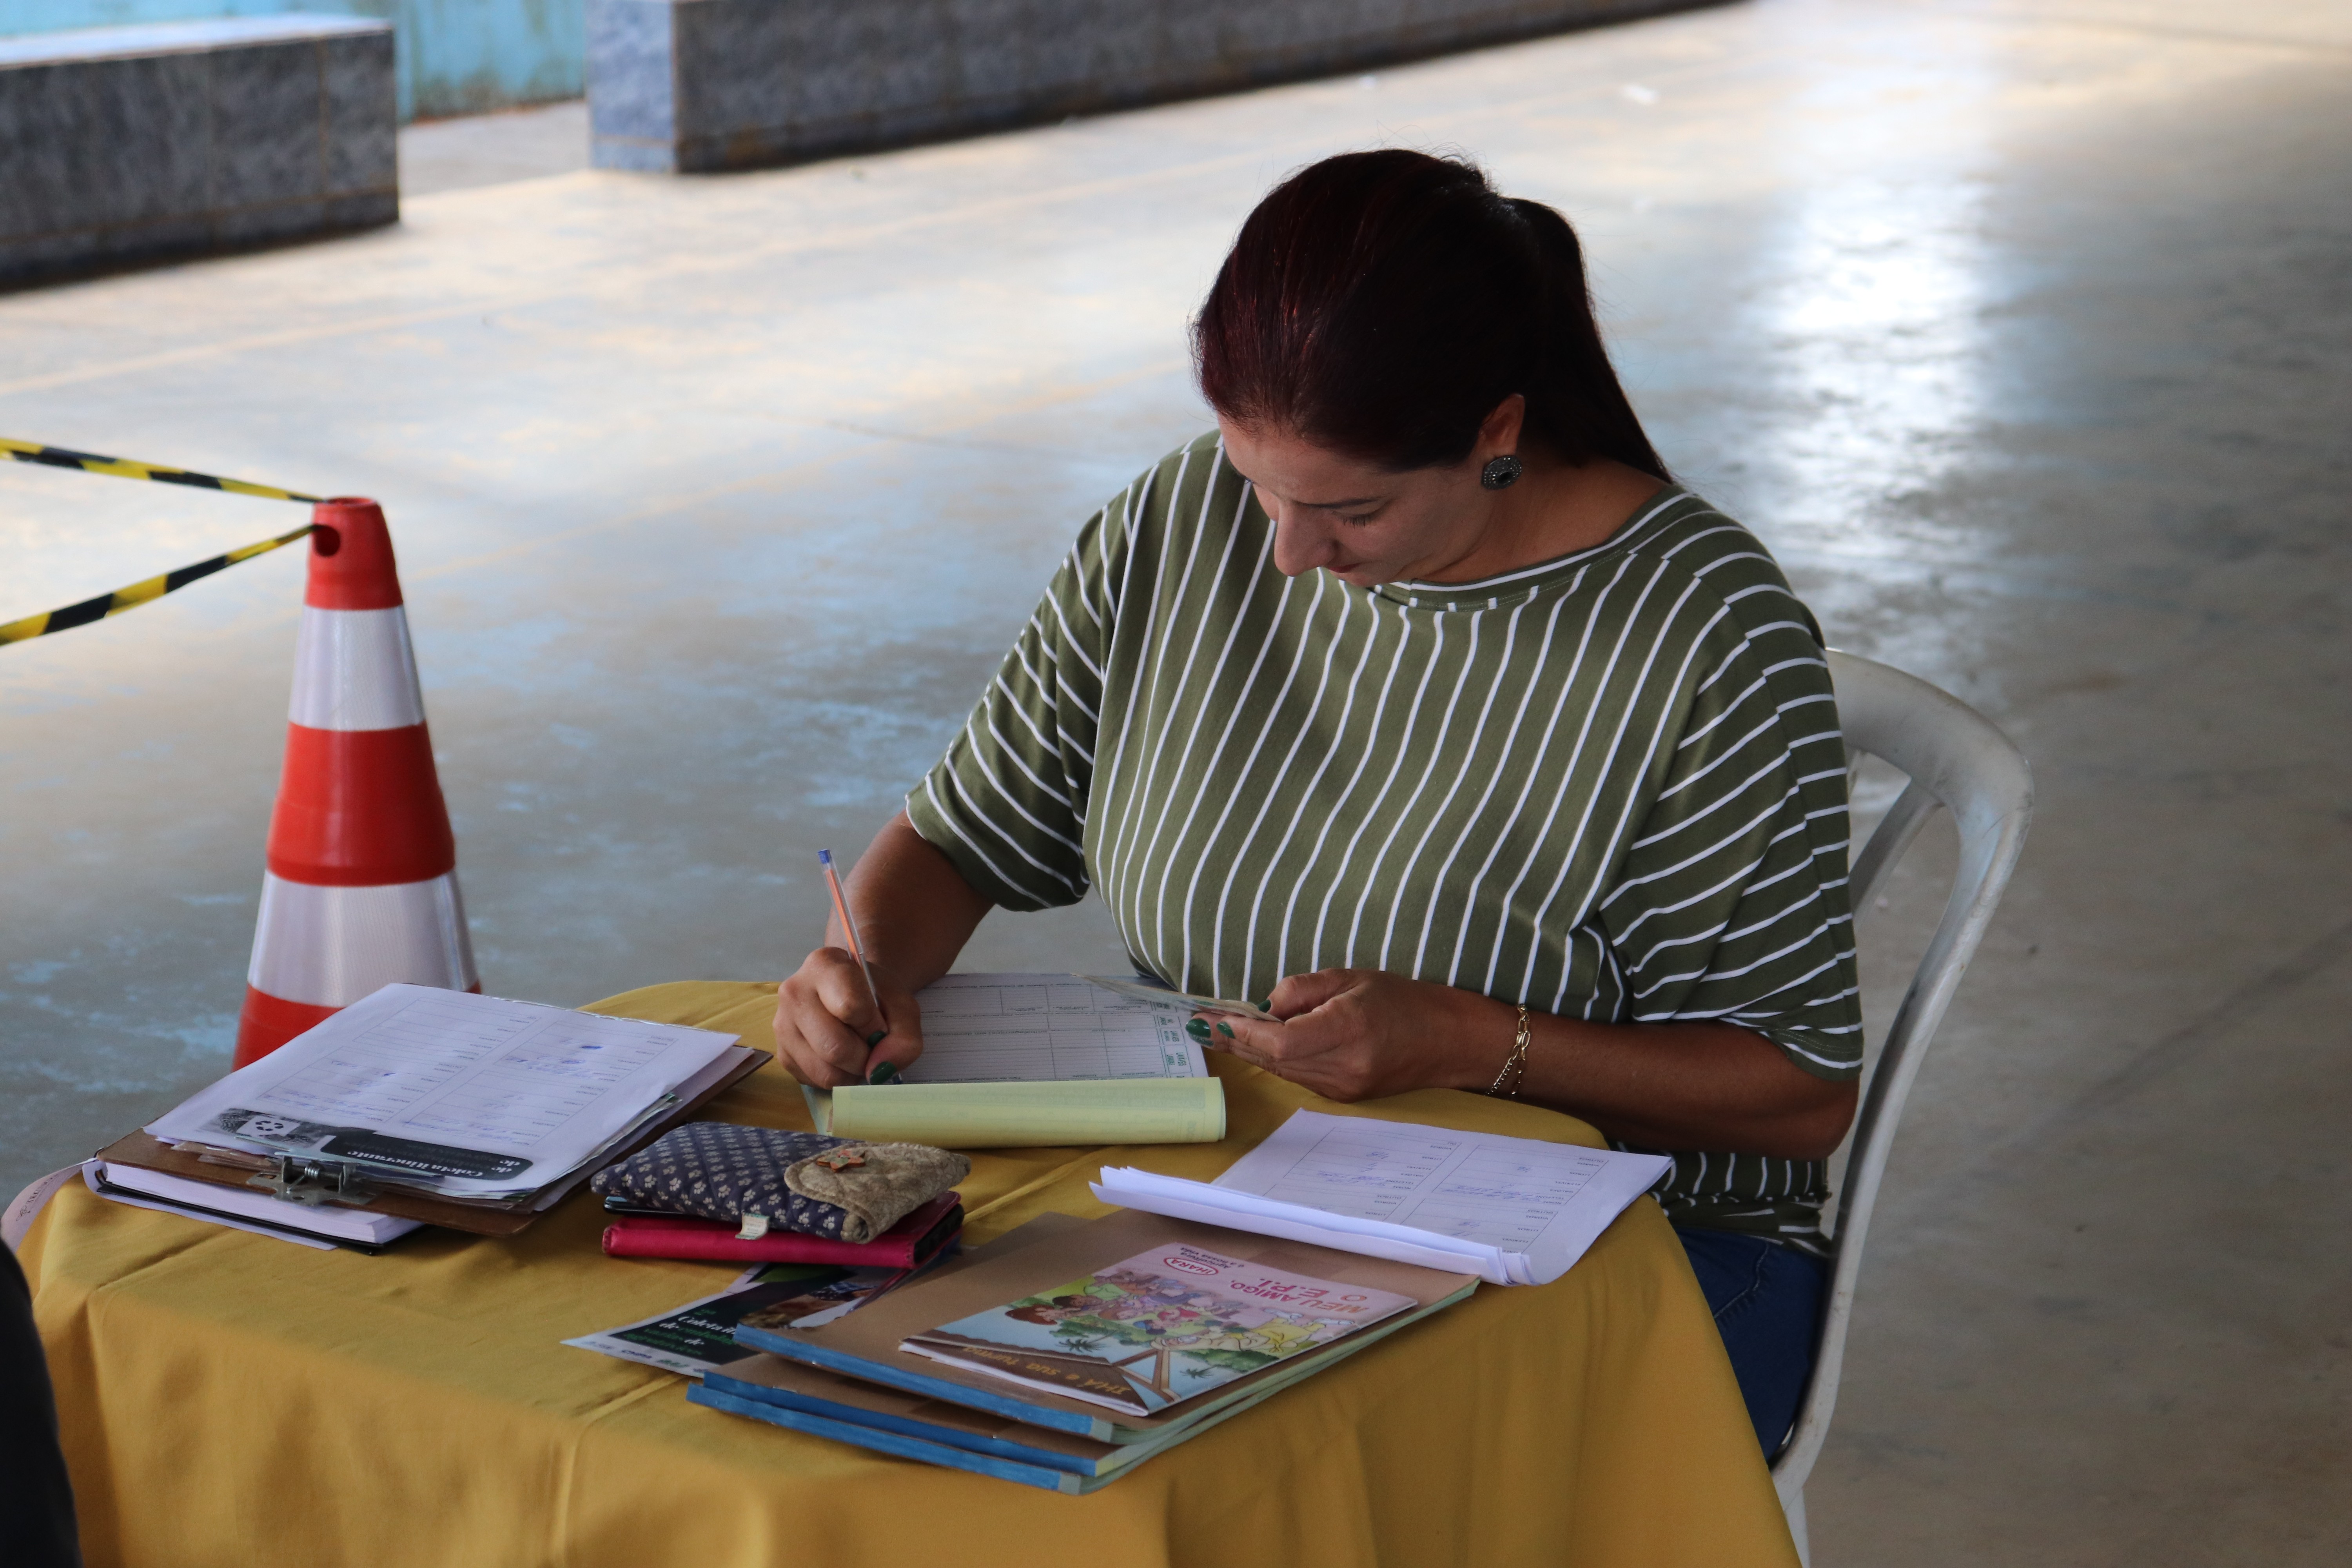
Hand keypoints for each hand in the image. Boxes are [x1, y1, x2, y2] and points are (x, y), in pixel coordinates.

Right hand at [772, 947, 925, 1087]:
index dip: (874, 1026)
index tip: (880, 1024)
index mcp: (824, 965)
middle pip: (835, 1047)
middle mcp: (794, 992)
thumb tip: (879, 1071)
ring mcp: (782, 1024)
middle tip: (872, 1046)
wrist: (852, 993)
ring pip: (825, 1071)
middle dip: (864, 1057)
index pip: (851, 1007)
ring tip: (858, 1051)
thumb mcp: (902, 1005)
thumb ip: (904, 1037)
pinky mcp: (782, 1053)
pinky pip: (815, 1081)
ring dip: (852, 1072)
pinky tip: (841, 1058)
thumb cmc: (875, 996)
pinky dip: (837, 1078)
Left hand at [1203, 969, 1514, 1101]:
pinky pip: (1298, 1076)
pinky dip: (1275, 1059)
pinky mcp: (1344, 1097)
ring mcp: (1344, 1088)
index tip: (1214, 1017)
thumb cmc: (1403, 1001)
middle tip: (1199, 1024)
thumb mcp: (1352, 977)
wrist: (1449, 1040)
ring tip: (1216, 1031)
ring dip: (1249, 1051)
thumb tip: (1262, 1006)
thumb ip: (1302, 990)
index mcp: (1349, 1030)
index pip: (1280, 1042)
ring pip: (1281, 1070)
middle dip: (1234, 1041)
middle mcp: (1344, 1067)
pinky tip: (1259, 1043)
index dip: (1242, 1031)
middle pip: (1273, 1060)